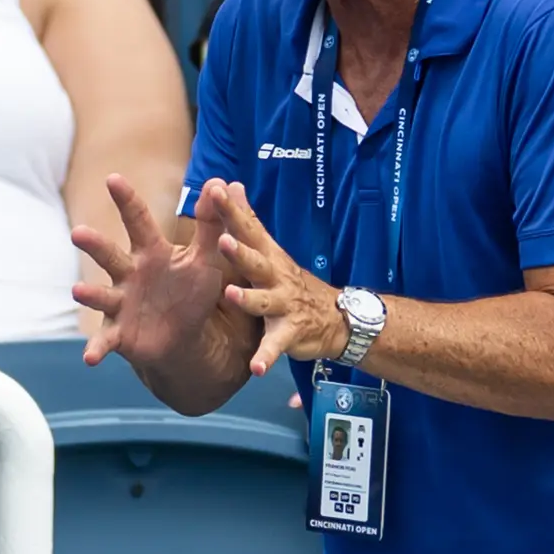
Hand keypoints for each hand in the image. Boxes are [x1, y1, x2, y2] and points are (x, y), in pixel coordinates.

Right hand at [71, 175, 236, 369]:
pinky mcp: (118, 333)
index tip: (112, 178)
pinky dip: (97, 348)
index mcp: (150, 252)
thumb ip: (211, 224)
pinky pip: (105, 340)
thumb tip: (218, 182)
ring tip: (77, 292)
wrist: (182, 337)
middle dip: (94, 246)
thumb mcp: (205, 257)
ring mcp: (119, 304)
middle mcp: (128, 275)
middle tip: (78, 232)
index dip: (126, 200)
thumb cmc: (191, 291)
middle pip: (109, 256)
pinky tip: (90, 358)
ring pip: (101, 297)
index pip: (136, 220)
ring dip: (89, 295)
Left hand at [196, 179, 350, 377]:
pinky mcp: (289, 333)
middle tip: (222, 240)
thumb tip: (232, 185)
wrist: (337, 318)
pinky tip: (255, 368)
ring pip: (263, 302)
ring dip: (248, 299)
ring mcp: (284, 304)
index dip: (232, 210)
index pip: (248, 228)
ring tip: (231, 295)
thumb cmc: (291, 282)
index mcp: (268, 257)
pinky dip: (266, 357)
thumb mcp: (271, 250)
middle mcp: (276, 276)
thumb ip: (249, 221)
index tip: (215, 189)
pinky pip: (275, 346)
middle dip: (239, 251)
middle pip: (256, 261)